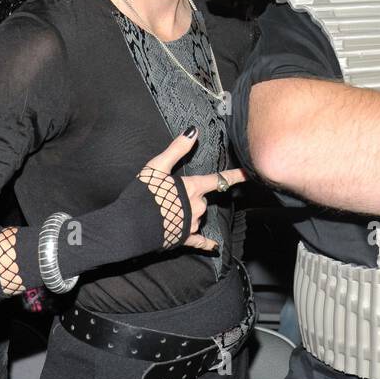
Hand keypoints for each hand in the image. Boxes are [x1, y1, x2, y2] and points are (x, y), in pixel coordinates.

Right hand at [136, 129, 246, 251]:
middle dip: (193, 196)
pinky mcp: (184, 239)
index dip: (234, 176)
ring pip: (198, 216)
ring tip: (168, 211)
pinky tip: (214, 247)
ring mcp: (192, 224)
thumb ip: (177, 149)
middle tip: (173, 196)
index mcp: (193, 188)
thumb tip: (194, 131)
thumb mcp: (157, 166)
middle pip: (203, 199)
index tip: (249, 173)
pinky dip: (207, 243)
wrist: (130, 226)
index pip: (217, 179)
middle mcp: (197, 206)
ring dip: (190, 213)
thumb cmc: (144, 194)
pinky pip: (200, 241)